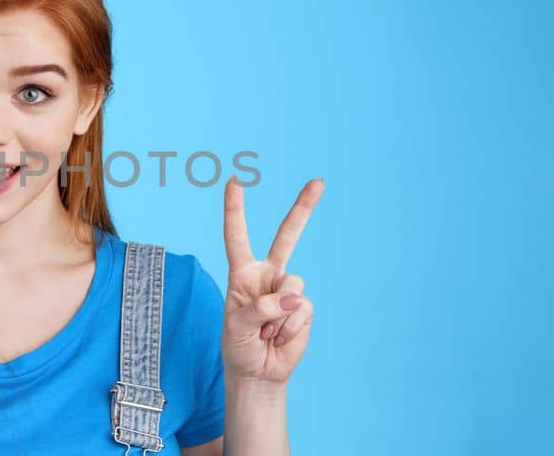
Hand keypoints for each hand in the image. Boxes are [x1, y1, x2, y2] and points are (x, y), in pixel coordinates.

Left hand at [220, 176, 324, 385]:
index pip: (237, 236)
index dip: (235, 209)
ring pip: (292, 286)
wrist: (258, 372)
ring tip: (266, 332)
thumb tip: (293, 297)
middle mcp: (267, 275)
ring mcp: (288, 290)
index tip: (235, 181)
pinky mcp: (304, 307)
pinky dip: (289, 328)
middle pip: (287, 237)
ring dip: (278, 315)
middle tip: (318, 182)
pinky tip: (279, 338)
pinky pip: (302, 309)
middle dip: (303, 208)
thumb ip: (260, 309)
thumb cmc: (239, 346)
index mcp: (242, 273)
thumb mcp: (236, 327)